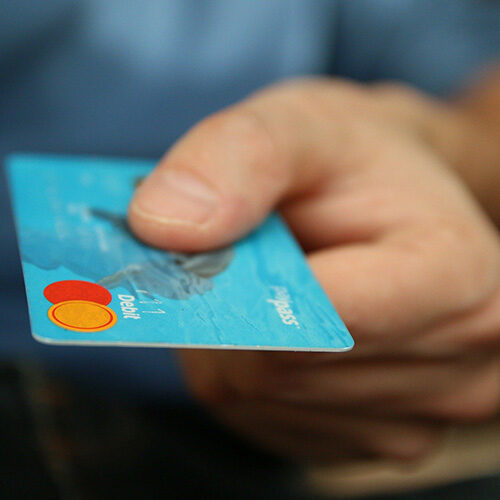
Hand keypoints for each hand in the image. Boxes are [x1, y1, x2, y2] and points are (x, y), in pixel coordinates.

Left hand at [128, 79, 499, 463]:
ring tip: (265, 287)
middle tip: (231, 257)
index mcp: (456, 276)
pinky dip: (248, 373)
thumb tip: (163, 224)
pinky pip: (267, 421)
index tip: (194, 249)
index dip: (234, 285)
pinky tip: (277, 328)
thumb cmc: (355, 163)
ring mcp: (418, 418)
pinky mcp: (375, 438)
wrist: (394, 201)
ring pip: (260, 401)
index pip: (316, 316)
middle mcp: (457, 363)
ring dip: (232, 343)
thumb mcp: (304, 124)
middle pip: (275, 371)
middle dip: (225, 311)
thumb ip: (239, 157)